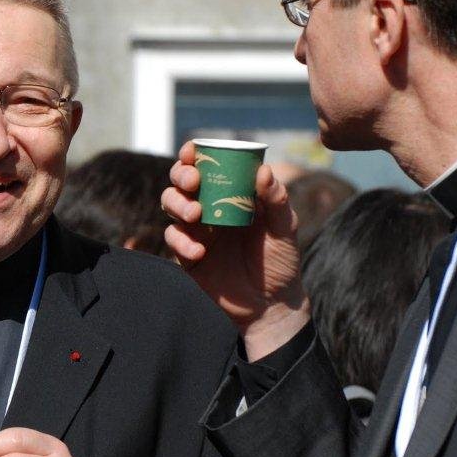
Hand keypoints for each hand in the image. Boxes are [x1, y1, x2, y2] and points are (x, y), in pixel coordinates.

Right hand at [161, 140, 309, 359]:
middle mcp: (209, 210)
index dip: (193, 156)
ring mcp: (196, 232)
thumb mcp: (285, 229)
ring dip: (177, 204)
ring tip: (195, 214)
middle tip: (193, 181)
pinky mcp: (187, 257)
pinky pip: (174, 241)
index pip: (206, 168)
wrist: (271, 305)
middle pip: (181, 183)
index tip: (192, 151)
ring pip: (170, 206)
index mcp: (230, 196)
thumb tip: (263, 171)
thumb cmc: (281, 262)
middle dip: (181, 176)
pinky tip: (199, 251)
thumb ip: (276, 200)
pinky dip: (182, 242)